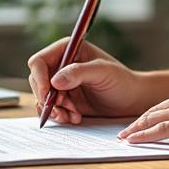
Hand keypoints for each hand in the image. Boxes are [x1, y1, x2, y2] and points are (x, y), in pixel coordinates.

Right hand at [27, 37, 141, 123]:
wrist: (131, 100)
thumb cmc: (122, 81)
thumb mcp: (103, 73)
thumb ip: (79, 73)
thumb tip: (55, 81)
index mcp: (68, 50)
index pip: (39, 62)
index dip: (39, 79)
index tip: (47, 95)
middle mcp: (61, 65)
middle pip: (37, 81)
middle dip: (48, 99)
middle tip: (65, 109)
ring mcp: (61, 83)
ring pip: (42, 98)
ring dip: (54, 110)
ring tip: (73, 116)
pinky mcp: (64, 99)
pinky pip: (50, 109)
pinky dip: (59, 116)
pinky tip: (75, 118)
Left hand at [117, 86, 168, 145]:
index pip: (167, 105)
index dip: (154, 113)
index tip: (145, 119)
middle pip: (154, 110)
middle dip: (139, 121)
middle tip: (126, 129)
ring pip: (151, 119)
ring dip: (135, 129)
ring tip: (124, 136)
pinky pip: (156, 131)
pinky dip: (142, 136)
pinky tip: (132, 141)